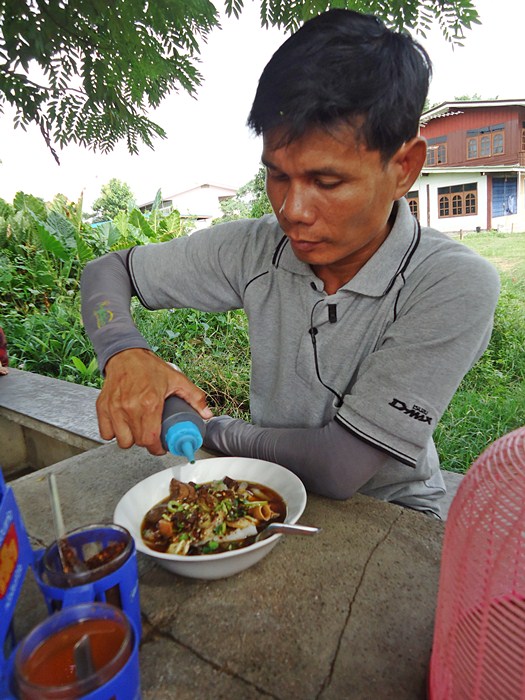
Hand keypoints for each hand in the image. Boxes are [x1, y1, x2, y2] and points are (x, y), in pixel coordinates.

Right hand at [96, 348, 212, 454]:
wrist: (126, 355)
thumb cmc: (149, 367)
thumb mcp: (177, 379)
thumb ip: (195, 397)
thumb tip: (207, 414)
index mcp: (149, 402)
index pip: (151, 439)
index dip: (157, 448)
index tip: (160, 447)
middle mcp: (129, 407)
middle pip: (137, 442)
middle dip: (146, 442)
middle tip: (151, 435)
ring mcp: (114, 408)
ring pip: (121, 441)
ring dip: (130, 439)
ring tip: (137, 430)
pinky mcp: (102, 407)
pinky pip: (106, 433)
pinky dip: (114, 434)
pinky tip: (123, 426)